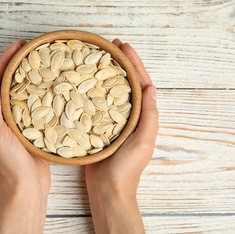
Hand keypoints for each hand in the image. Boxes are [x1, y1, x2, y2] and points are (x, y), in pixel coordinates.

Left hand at [0, 39, 50, 233]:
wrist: (26, 187)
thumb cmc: (10, 163)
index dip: (7, 60)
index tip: (20, 45)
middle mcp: (3, 116)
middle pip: (10, 83)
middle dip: (19, 64)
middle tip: (33, 49)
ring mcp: (18, 122)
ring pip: (23, 93)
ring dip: (31, 76)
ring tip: (44, 63)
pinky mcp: (32, 129)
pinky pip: (35, 106)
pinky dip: (41, 93)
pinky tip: (53, 88)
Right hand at [85, 39, 158, 233]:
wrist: (109, 189)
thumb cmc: (128, 168)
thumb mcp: (143, 140)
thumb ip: (149, 115)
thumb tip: (151, 87)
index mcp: (142, 115)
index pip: (140, 82)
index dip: (133, 62)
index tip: (123, 45)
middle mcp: (128, 114)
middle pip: (125, 81)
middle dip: (119, 62)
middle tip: (109, 45)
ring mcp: (112, 119)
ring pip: (110, 90)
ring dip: (105, 72)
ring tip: (96, 57)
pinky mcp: (98, 126)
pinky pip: (96, 103)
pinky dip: (92, 90)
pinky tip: (82, 82)